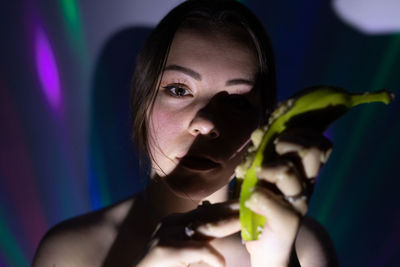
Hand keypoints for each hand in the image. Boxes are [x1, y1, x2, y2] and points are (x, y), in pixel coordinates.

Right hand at [136, 200, 240, 266]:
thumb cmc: (164, 266)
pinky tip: (221, 264)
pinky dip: (211, 256)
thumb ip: (199, 236)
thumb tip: (213, 217)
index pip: (209, 210)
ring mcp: (165, 235)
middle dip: (232, 210)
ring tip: (244, 220)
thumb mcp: (185, 250)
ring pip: (203, 227)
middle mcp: (171, 223)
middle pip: (208, 214)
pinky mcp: (163, 250)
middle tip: (251, 204)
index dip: (229, 206)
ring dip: (227, 224)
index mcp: (177, 222)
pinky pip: (195, 250)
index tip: (247, 202)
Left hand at [244, 128, 331, 265]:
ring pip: (288, 170)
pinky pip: (270, 200)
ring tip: (258, 178)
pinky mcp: (287, 222)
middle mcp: (307, 185)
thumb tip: (259, 132)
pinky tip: (252, 200)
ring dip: (267, 169)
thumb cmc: (262, 208)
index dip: (298, 132)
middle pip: (310, 148)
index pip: (317, 141)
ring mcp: (299, 203)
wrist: (269, 250)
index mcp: (305, 173)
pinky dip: (257, 196)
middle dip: (287, 142)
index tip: (277, 141)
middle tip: (272, 155)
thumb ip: (265, 155)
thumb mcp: (263, 176)